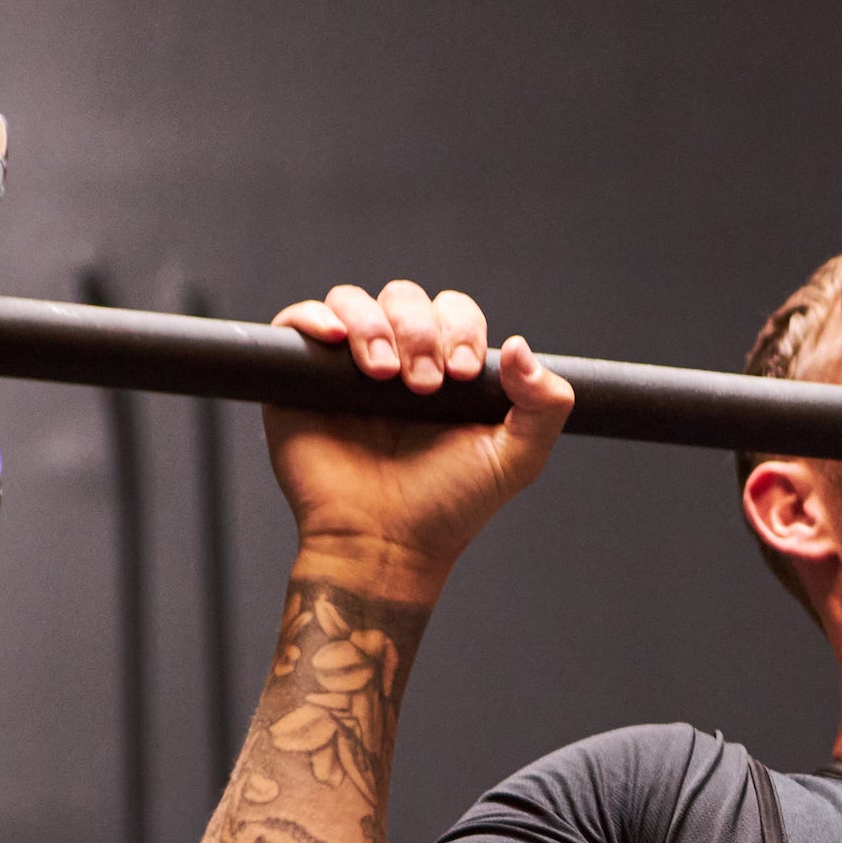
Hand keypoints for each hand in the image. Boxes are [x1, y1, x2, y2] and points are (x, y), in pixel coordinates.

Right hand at [266, 280, 576, 586]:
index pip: (453, 312)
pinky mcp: (299, 379)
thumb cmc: (447, 508)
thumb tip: (522, 347)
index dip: (461, 328)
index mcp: (445, 369)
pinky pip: (296, 320)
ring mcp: (346, 368)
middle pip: (405, 298)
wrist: (385, 544)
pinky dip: (313, 316)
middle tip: (424, 385)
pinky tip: (336, 340)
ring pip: (354, 302)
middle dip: (420, 331)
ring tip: (384, 376)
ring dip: (374, 326)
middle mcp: (396, 360)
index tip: (462, 373)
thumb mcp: (516, 458)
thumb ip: (545, 405)